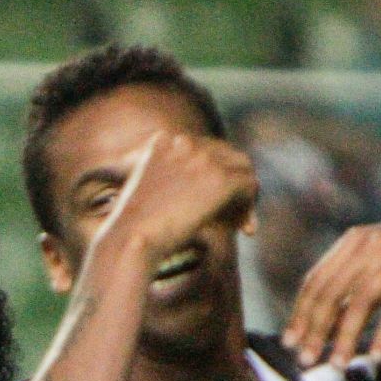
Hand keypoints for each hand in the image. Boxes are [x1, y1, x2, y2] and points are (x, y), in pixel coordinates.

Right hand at [99, 132, 257, 264]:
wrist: (131, 239)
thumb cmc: (130, 226)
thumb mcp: (141, 190)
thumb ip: (163, 177)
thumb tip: (164, 182)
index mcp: (163, 141)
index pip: (204, 149)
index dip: (212, 175)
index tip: (209, 203)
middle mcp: (185, 142)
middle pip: (227, 156)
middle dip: (231, 185)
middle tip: (229, 216)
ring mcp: (204, 159)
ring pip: (243, 169)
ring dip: (243, 195)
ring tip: (236, 222)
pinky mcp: (220, 179)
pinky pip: (250, 186)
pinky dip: (249, 208)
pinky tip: (240, 229)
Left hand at [283, 213, 380, 366]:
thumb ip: (354, 282)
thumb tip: (326, 322)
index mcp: (352, 241)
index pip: (315, 281)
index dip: (300, 313)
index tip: (290, 340)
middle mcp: (368, 246)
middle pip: (330, 294)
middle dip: (314, 330)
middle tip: (304, 359)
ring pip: (358, 304)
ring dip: (345, 339)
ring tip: (336, 365)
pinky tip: (375, 356)